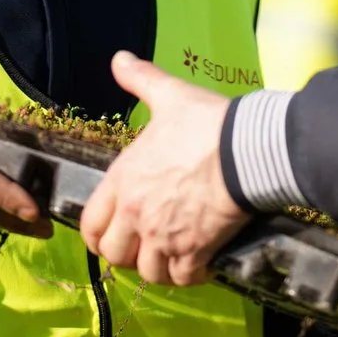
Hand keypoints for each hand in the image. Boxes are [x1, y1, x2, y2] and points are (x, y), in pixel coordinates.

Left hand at [81, 51, 248, 284]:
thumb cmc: (206, 123)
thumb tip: (120, 58)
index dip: (98, 235)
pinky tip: (201, 264)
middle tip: (146, 246)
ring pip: (148, 271)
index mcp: (123, 180)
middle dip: (128, 254)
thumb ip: (141, 80)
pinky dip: (191, 276)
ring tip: (174, 257)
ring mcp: (164, 235)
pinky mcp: (194, 250)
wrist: (246, 150)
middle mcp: (136, 213)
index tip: (112, 236)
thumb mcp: (169, 96)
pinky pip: (182, 278)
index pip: (91, 224)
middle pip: (115, 255)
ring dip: (160, 268)